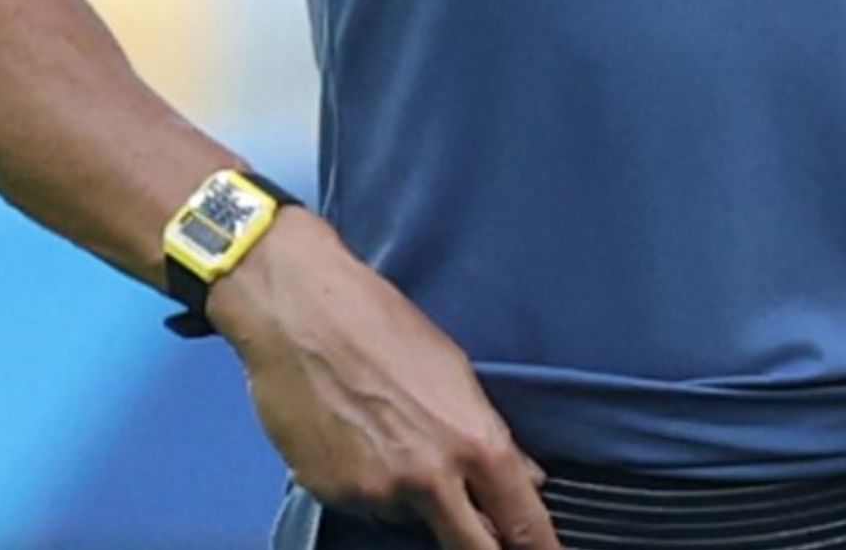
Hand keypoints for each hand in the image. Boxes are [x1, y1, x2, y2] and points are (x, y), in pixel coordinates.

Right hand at [210, 211, 557, 549]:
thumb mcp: (459, 377)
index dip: (542, 549)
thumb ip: (493, 438)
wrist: (303, 318)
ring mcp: (377, 495)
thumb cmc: (387, 332)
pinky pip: (370, 507)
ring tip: (398, 442)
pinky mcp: (333, 496)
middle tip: (493, 542)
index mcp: (475, 444)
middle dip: (486, 549)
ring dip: (420, 503)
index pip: (522, 521)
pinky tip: (363, 443)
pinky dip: (375, 489)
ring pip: (414, 522)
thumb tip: (527, 478)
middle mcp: (430, 480)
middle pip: (473, 548)